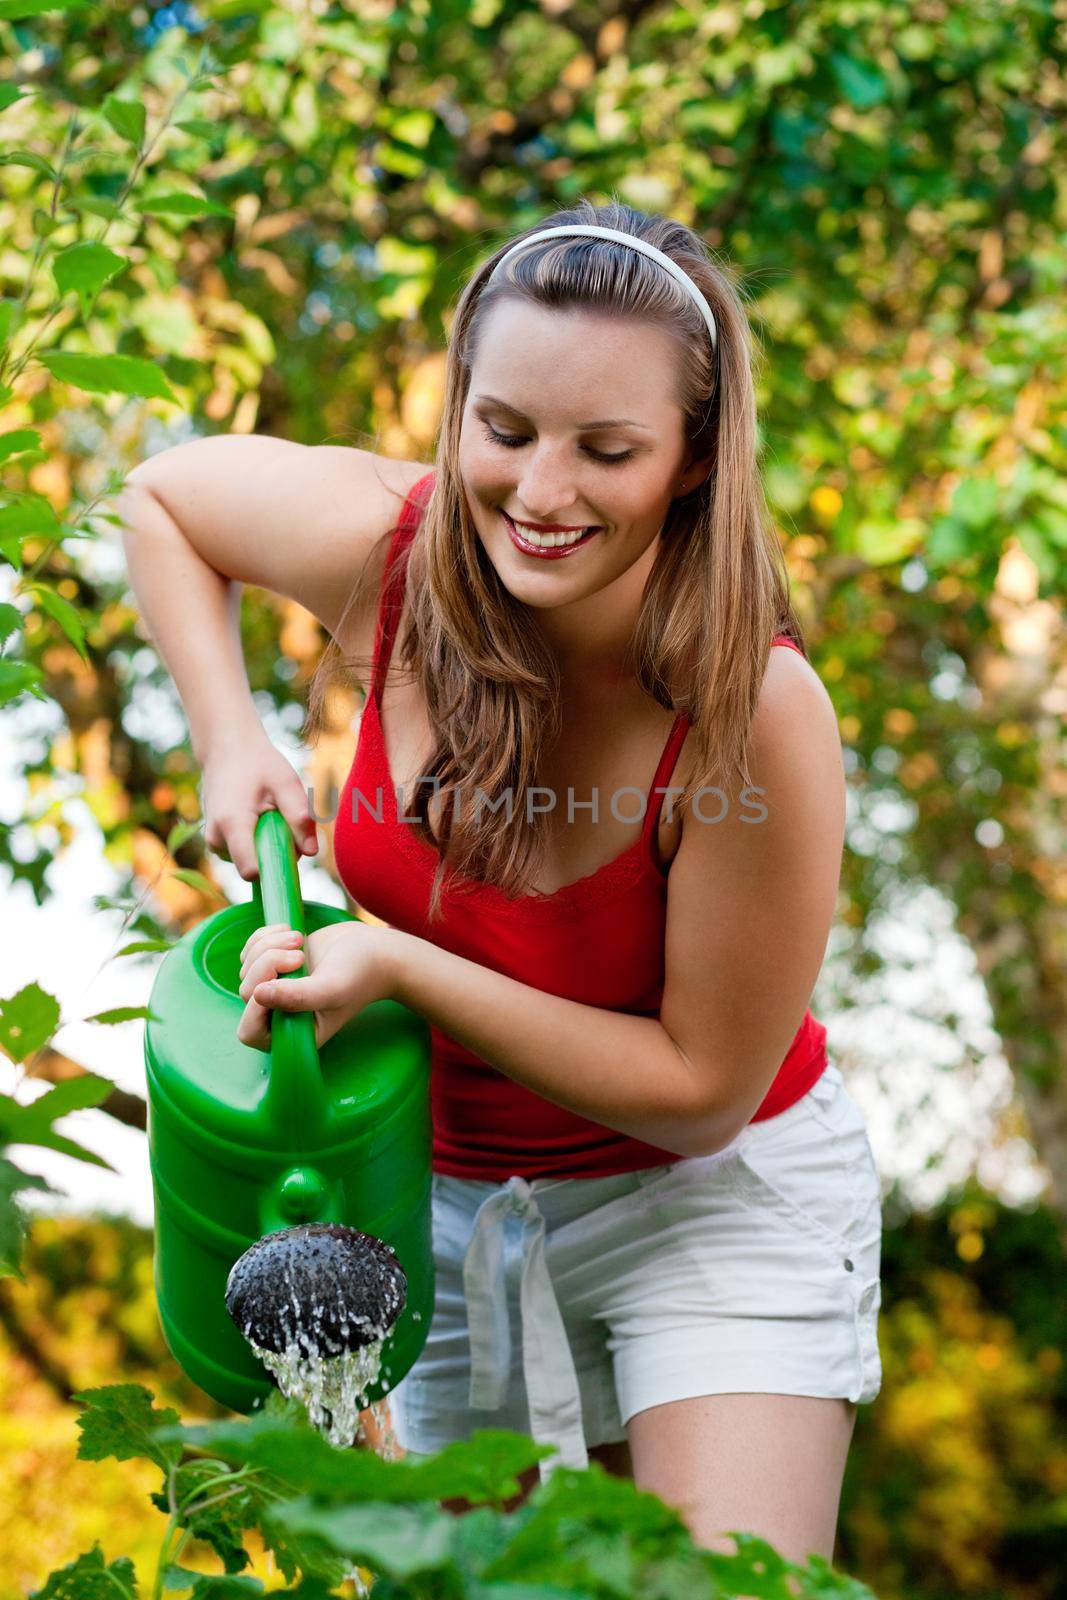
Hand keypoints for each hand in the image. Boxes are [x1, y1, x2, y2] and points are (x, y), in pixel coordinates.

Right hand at [201, 733, 319, 880]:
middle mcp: (216, 839)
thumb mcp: (285, 782)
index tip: (292, 854)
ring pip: (253, 860)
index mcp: (232, 824)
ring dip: (268, 843)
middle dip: (276, 850)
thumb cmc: (258, 764)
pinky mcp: (217, 843)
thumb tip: (312, 852)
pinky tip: (258, 817)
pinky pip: (247, 853)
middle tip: (280, 817)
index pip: (251, 871)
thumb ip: (300, 817)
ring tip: (267, 812)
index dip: (276, 870)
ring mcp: (214, 842)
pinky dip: (258, 840)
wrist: (226, 749)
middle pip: (257, 866)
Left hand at [235, 920, 393, 1052]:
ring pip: (246, 967)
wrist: (374, 950)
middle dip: (269, 965)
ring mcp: (275, 988)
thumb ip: (297, 997)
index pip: (250, 1032)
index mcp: (294, 1034)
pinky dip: (265, 936)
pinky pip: (249, 950)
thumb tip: (258, 994)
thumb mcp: (331, 989)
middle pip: (246, 992)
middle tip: (300, 956)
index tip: (281, 982)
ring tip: (300, 941)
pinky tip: (292, 933)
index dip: (255, 1007)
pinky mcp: (274, 964)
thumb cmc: (359, 975)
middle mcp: (280, 1015)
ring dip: (270, 946)